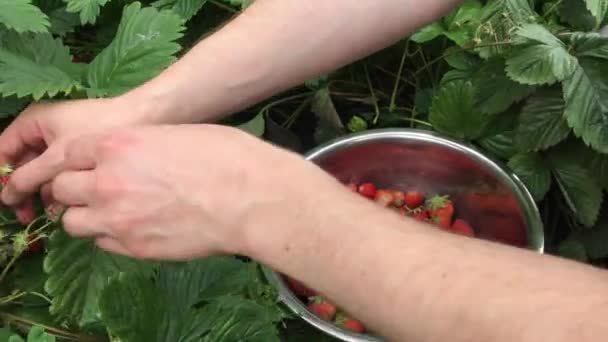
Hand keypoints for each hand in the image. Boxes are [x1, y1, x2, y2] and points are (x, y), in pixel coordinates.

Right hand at [0, 97, 148, 218]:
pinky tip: (67, 207)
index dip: (2, 176)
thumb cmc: (97, 129)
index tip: (6, 202)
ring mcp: (65, 142)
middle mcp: (45, 131)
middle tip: (26, 216)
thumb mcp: (59, 156)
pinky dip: (61, 189)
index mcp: (33, 122)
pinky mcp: (84, 153)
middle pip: (23, 164)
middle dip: (23, 189)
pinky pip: (63, 173)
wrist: (144, 115)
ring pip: (44, 171)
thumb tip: (7, 197)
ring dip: (43, 192)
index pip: (3, 150)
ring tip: (48, 214)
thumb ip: (30, 176)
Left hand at [50, 124, 328, 259]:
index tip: (81, 165)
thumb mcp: (176, 134)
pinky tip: (134, 226)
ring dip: (87, 215)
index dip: (72, 160)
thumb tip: (130, 156)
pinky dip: (110, 235)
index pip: (66, 153)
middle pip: (61, 189)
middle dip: (74, 188)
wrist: (249, 198)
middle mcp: (106, 181)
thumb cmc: (224, 156)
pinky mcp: (134, 248)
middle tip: (95, 188)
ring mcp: (117, 219)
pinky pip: (102, 244)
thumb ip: (139, 145)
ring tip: (112, 211)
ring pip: (73, 222)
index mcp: (117, 144)